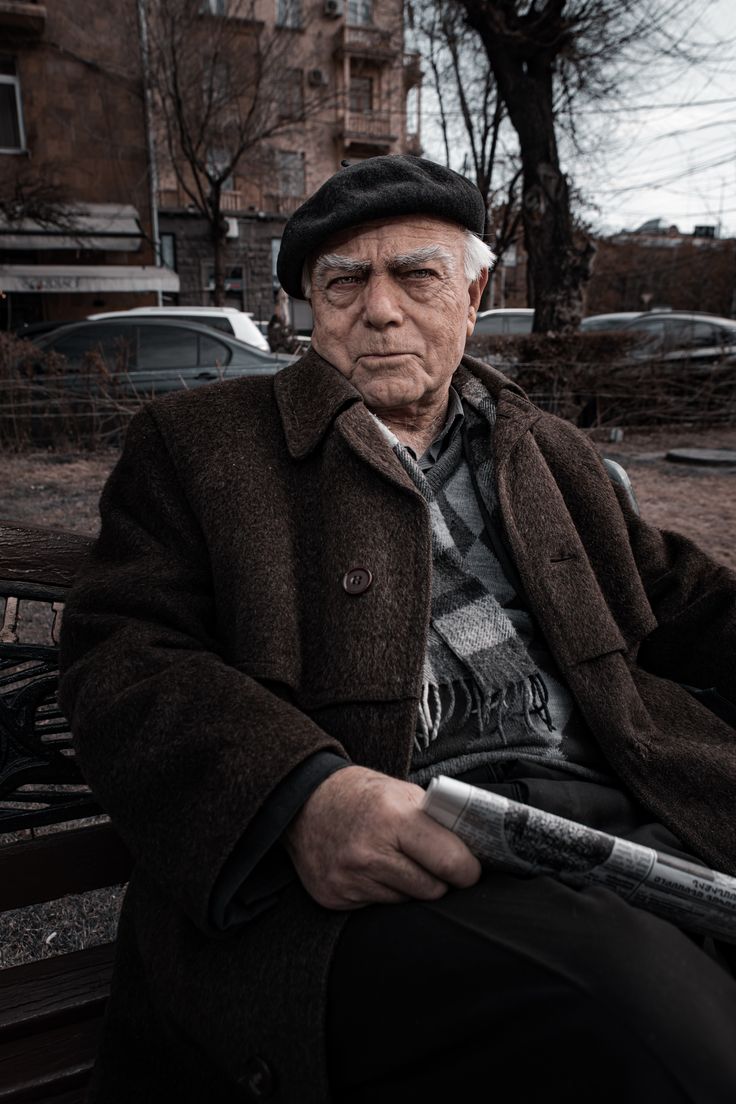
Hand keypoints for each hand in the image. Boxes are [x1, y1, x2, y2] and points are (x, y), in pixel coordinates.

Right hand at [283, 765, 481, 909]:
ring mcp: (350, 879)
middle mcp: (369, 853)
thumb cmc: (358, 794)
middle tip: (432, 863)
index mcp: (392, 819)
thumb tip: (470, 848)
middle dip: (439, 879)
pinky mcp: (335, 897)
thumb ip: (434, 820)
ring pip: (406, 901)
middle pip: (431, 889)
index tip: (471, 870)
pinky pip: (378, 906)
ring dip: (409, 886)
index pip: (448, 861)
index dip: (467, 869)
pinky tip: (370, 869)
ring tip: (394, 859)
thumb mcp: (400, 792)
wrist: (303, 802)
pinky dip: (382, 891)